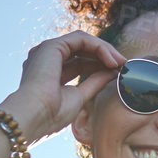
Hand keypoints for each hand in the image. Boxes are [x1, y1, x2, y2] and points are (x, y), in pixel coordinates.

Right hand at [0, 32, 127, 140]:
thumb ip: (94, 82)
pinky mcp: (53, 46)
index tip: (119, 72)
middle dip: (105, 56)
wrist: (34, 118)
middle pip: (82, 50)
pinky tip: (111, 60)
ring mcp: (47, 51)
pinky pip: (81, 39)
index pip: (80, 63)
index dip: (100, 66)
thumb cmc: (51, 115)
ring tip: (120, 62)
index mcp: (49, 73)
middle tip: (124, 64)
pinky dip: (98, 47)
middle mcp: (46, 59)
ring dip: (105, 50)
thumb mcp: (79, 96)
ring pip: (83, 42)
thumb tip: (112, 72)